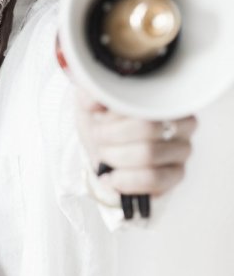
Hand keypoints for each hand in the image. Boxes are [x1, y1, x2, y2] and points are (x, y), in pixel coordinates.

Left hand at [74, 88, 196, 197]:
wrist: (101, 151)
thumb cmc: (103, 122)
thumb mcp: (90, 102)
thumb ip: (90, 94)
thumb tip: (94, 103)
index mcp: (165, 96)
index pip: (143, 101)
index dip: (114, 115)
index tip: (98, 118)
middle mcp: (183, 121)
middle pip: (147, 128)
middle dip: (111, 136)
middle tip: (98, 138)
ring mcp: (183, 149)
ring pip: (149, 154)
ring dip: (116, 157)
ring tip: (104, 156)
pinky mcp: (176, 175)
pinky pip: (154, 179)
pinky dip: (125, 180)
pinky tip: (111, 178)